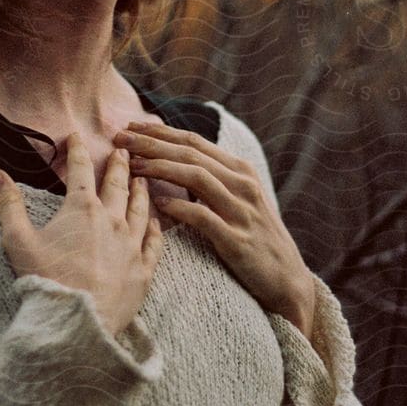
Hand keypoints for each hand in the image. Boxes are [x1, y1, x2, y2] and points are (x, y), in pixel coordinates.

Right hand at [0, 133, 164, 338]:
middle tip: (122, 151)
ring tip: (142, 179)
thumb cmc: (45, 280)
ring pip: (140, 209)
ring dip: (140, 191)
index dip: (77, 150)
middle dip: (118, 165)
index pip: (80, 170)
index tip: (76, 136)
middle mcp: (112, 221)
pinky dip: (155, 229)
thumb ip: (6, 202)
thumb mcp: (17, 239)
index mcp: (82, 209)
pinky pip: (154, 244)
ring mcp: (131, 245)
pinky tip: (156, 223)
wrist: (76, 323)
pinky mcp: (143, 271)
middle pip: (117, 185)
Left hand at [112, 121, 316, 336]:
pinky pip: (204, 218)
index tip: (131, 126)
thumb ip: (211, 179)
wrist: (287, 279)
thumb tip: (172, 160)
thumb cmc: (254, 238)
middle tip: (119, 137)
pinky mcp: (237, 240)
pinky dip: (179, 208)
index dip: (160, 132)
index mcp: (240, 171)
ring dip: (160, 168)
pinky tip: (157, 205)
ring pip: (197, 178)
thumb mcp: (239, 200)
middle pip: (190, 154)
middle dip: (152, 143)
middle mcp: (242, 184)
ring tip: (131, 166)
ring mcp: (241, 211)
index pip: (194, 142)